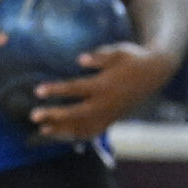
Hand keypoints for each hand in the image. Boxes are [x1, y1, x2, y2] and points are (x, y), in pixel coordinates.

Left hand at [27, 41, 177, 142]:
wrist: (154, 74)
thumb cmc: (132, 58)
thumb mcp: (119, 52)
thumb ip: (100, 56)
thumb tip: (81, 59)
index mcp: (106, 85)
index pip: (77, 88)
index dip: (57, 90)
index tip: (37, 90)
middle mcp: (107, 103)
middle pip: (77, 113)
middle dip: (55, 116)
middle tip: (33, 115)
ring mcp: (109, 114)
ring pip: (83, 127)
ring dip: (61, 130)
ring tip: (41, 129)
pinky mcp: (111, 120)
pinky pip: (91, 132)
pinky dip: (74, 136)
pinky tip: (57, 134)